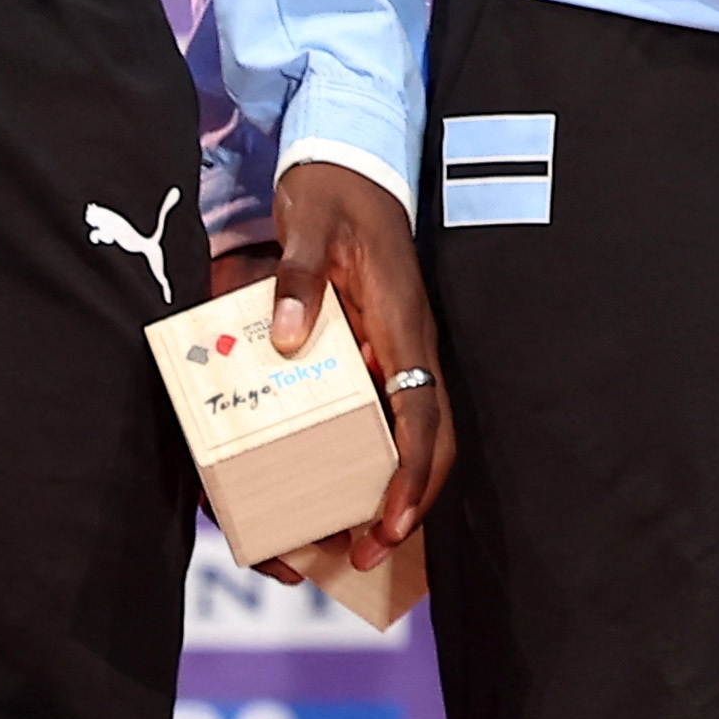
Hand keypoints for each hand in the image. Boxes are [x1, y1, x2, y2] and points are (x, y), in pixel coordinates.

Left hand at [248, 160, 447, 588]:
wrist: (350, 164)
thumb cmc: (331, 193)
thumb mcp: (308, 223)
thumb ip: (298, 277)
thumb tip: (288, 336)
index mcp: (402, 321)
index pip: (422, 412)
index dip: (412, 472)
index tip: (392, 520)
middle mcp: (411, 344)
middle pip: (431, 440)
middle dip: (407, 504)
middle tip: (366, 554)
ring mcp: (399, 349)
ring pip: (415, 434)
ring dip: (393, 489)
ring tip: (354, 539)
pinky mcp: (382, 349)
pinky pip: (390, 414)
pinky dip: (377, 458)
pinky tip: (345, 485)